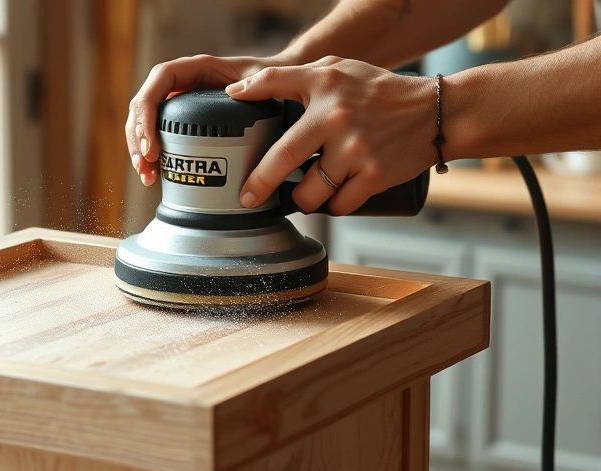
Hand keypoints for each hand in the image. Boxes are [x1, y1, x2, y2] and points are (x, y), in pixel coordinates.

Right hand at [125, 54, 297, 186]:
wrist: (279, 85)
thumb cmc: (270, 78)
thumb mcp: (264, 78)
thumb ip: (255, 84)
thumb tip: (234, 93)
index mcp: (196, 68)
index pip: (160, 81)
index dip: (148, 112)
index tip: (151, 144)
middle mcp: (182, 84)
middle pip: (144, 105)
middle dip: (138, 138)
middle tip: (145, 167)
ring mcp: (179, 103)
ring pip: (145, 122)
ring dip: (140, 150)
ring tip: (147, 176)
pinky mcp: (182, 122)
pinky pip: (157, 134)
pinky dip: (152, 155)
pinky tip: (153, 175)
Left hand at [227, 56, 437, 214]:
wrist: (436, 113)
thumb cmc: (381, 93)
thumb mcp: (339, 71)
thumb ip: (294, 77)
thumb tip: (240, 89)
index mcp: (325, 85)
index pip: (274, 83)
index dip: (246, 96)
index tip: (226, 118)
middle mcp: (336, 116)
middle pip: (282, 159)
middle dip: (259, 184)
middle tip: (248, 198)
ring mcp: (356, 149)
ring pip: (310, 192)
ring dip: (302, 200)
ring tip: (304, 195)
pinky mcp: (375, 175)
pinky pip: (339, 205)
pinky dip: (334, 207)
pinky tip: (335, 198)